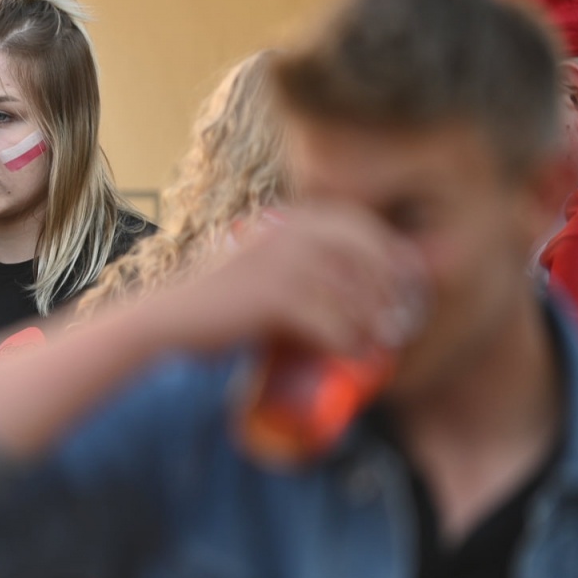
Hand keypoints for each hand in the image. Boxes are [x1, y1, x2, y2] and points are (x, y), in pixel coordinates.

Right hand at [158, 205, 425, 358]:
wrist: (169, 318)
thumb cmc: (212, 300)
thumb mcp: (254, 264)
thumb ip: (288, 261)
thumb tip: (342, 287)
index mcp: (286, 221)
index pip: (356, 224)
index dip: (389, 249)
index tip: (408, 277)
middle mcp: (289, 235)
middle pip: (364, 258)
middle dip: (390, 290)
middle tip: (398, 321)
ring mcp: (283, 265)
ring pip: (353, 295)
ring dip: (372, 323)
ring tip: (378, 343)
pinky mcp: (275, 299)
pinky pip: (331, 324)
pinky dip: (348, 344)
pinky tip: (353, 355)